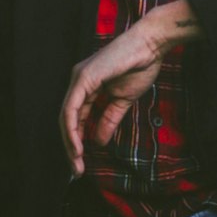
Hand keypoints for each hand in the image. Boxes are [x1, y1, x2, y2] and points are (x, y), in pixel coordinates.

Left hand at [59, 0, 201, 176]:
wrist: (150, 46)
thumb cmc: (139, 66)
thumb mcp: (122, 100)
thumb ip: (109, 119)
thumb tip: (98, 142)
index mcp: (86, 86)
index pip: (75, 118)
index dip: (76, 141)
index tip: (81, 163)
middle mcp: (78, 81)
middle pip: (67, 120)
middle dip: (70, 147)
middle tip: (76, 170)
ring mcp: (79, 78)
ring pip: (66, 116)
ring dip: (70, 142)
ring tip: (76, 162)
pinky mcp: (84, 78)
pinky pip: (72, 108)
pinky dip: (72, 129)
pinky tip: (77, 145)